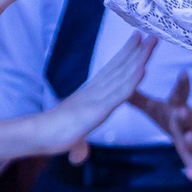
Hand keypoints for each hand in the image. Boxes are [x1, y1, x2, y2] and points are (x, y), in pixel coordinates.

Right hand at [41, 33, 157, 162]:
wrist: (37, 136)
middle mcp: (96, 91)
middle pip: (121, 67)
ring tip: (153, 41)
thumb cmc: (52, 135)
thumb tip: (78, 157)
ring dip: (140, 58)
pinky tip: (144, 69)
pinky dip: (132, 81)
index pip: (113, 70)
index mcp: (92, 94)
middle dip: (138, 50)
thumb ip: (79, 147)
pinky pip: (119, 94)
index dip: (126, 55)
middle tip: (152, 34)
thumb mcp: (73, 141)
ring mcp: (98, 98)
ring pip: (123, 75)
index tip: (138, 40)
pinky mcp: (98, 109)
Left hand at [129, 72, 191, 178]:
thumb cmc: (176, 122)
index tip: (185, 73)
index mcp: (177, 111)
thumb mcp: (159, 109)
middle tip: (183, 110)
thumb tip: (120, 84)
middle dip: (186, 115)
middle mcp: (188, 124)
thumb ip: (140, 98)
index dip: (182, 85)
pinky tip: (191, 176)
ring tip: (190, 138)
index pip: (180, 97)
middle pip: (187, 119)